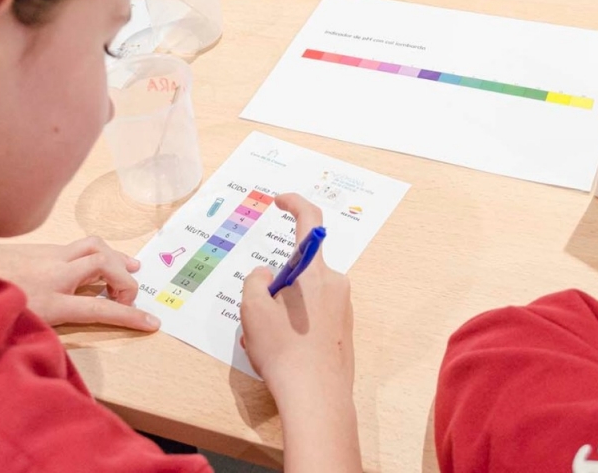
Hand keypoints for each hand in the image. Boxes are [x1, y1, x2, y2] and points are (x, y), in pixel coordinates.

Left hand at [0, 237, 160, 331]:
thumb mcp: (12, 329)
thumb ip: (38, 335)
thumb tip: (52, 353)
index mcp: (51, 299)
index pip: (101, 307)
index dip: (130, 316)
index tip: (152, 323)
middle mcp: (54, 272)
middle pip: (105, 264)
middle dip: (125, 279)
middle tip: (129, 296)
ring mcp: (47, 256)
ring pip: (93, 246)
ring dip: (115, 257)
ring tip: (130, 267)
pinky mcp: (38, 248)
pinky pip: (76, 245)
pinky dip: (94, 253)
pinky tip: (91, 263)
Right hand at [240, 193, 353, 394]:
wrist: (317, 397)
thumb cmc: (284, 349)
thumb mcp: (253, 309)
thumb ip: (255, 281)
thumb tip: (267, 276)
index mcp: (314, 271)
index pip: (309, 221)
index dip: (294, 203)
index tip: (279, 200)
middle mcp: (335, 284)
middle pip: (299, 269)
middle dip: (274, 285)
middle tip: (255, 314)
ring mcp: (342, 309)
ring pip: (303, 296)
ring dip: (280, 309)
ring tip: (263, 342)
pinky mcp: (343, 331)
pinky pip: (312, 316)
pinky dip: (293, 326)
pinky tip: (280, 353)